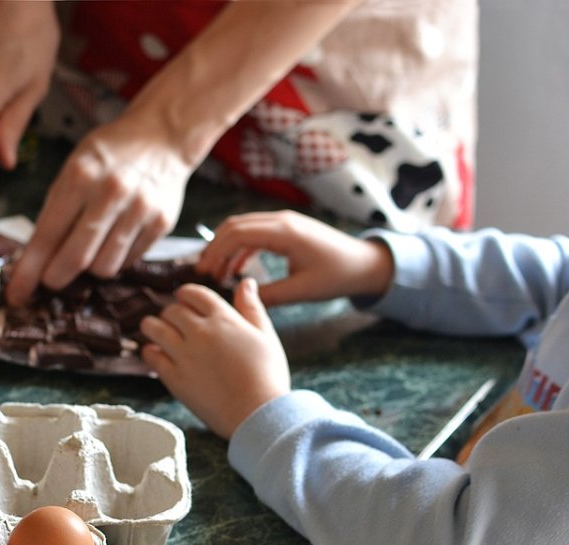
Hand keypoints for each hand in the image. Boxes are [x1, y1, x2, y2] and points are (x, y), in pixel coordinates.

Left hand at [4, 110, 192, 305]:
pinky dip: (115, 258)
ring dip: (89, 268)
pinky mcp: (161, 223)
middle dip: (56, 278)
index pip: (48, 235)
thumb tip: (34, 259)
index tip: (17, 293)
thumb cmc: (109, 154)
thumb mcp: (73, 168)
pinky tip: (113, 239)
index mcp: (81, 176)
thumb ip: (54, 211)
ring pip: (104, 267)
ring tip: (88, 249)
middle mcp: (111, 193)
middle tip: (50, 279)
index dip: (29, 270)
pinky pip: (128, 261)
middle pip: (76, 259)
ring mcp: (140, 209)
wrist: (162, 135)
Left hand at [141, 278, 289, 438]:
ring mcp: (184, 354)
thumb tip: (246, 282)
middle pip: (172, 310)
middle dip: (171, 312)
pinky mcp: (174, 377)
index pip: (194, 293)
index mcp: (223, 319)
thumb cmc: (267, 376)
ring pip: (153, 328)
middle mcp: (200, 332)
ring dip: (152, 326)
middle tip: (173, 321)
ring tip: (155, 330)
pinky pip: (151, 356)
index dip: (186, 294)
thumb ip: (252, 307)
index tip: (184, 299)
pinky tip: (155, 353)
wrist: (257, 414)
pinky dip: (150, 351)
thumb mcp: (265, 336)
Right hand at [195, 211, 394, 306]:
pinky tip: (236, 269)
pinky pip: (255, 232)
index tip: (204, 272)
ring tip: (216, 272)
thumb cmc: (338, 276)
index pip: (237, 234)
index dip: (215, 252)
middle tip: (203, 272)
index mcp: (285, 232)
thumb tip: (239, 299)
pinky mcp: (287, 228)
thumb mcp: (302, 290)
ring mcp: (284, 222)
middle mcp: (282, 221)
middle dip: (214, 247)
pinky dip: (240, 248)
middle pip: (234, 225)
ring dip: (225, 247)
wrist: (365, 263)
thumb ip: (269, 295)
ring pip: (242, 227)